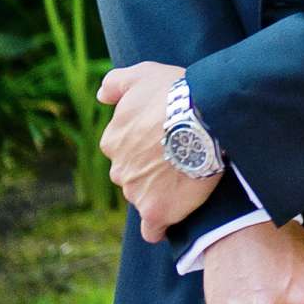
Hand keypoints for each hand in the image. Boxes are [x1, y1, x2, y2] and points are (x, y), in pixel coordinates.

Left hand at [96, 61, 219, 242]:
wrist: (202, 116)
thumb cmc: (174, 92)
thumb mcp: (142, 74)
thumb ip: (116, 83)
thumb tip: (101, 96)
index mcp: (113, 140)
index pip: (124, 150)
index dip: (146, 147)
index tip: (167, 141)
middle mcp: (118, 169)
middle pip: (133, 176)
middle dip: (151, 171)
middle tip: (181, 159)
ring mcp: (135, 192)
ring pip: (144, 198)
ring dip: (161, 193)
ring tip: (189, 180)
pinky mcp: (156, 211)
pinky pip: (153, 229)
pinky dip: (160, 227)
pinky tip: (173, 217)